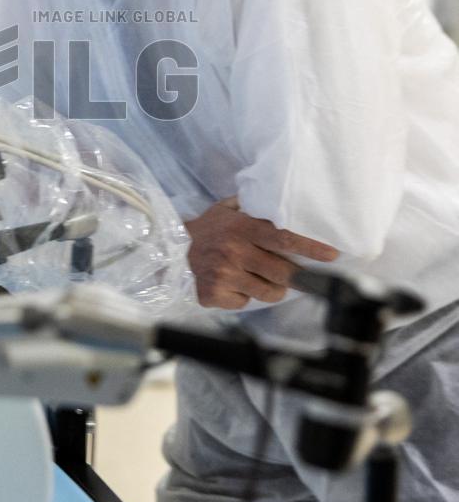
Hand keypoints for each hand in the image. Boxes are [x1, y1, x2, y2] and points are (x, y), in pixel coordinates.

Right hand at [184, 197, 338, 309]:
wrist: (169, 250)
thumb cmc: (204, 229)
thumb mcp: (225, 209)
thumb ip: (251, 206)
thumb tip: (278, 197)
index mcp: (242, 228)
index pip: (285, 239)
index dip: (311, 249)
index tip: (332, 256)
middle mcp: (235, 251)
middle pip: (282, 272)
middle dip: (294, 277)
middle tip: (297, 276)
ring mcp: (224, 275)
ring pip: (268, 292)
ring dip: (271, 289)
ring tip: (259, 279)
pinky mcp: (214, 294)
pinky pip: (244, 303)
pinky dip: (242, 297)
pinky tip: (232, 286)